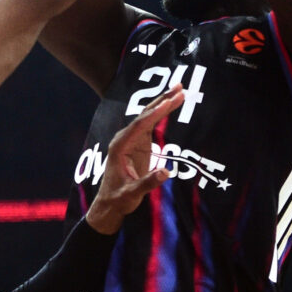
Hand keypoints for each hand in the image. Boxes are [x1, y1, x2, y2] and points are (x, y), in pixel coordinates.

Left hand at [84, 86, 183, 232]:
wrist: (111, 204)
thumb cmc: (119, 198)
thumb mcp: (132, 194)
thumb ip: (148, 183)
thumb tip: (166, 172)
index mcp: (120, 146)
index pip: (140, 125)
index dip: (155, 113)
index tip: (169, 101)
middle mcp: (125, 138)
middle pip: (145, 115)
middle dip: (162, 100)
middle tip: (180, 87)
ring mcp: (132, 139)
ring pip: (149, 116)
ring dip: (164, 103)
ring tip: (180, 91)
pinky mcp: (139, 143)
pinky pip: (152, 124)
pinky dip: (163, 113)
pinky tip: (172, 104)